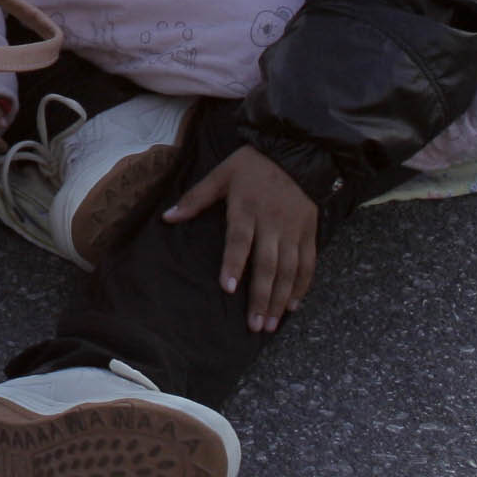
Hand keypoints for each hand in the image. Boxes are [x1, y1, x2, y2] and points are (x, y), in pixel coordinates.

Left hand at [165, 145, 321, 333]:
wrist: (297, 151)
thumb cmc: (252, 165)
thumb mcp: (221, 174)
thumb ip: (196, 198)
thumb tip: (167, 217)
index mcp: (247, 208)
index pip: (240, 240)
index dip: (234, 263)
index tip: (228, 288)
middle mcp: (272, 222)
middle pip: (268, 264)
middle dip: (261, 297)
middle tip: (254, 325)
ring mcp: (294, 229)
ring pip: (289, 270)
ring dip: (281, 299)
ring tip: (271, 325)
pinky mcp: (310, 232)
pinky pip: (308, 264)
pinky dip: (303, 286)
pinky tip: (293, 306)